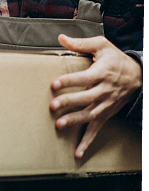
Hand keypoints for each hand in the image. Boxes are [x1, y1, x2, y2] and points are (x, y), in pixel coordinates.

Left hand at [50, 34, 141, 158]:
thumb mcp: (101, 45)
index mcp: (102, 73)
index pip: (84, 78)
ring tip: (60, 125)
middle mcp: (104, 91)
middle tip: (53, 106)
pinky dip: (87, 142)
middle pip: (86, 98)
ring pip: (90, 115)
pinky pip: (97, 130)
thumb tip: (61, 38)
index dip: (69, 81)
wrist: (137, 76)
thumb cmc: (115, 59)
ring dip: (75, 121)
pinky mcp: (106, 114)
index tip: (54, 83)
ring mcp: (106, 105)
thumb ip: (80, 43)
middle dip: (69, 103)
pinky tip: (77, 153)